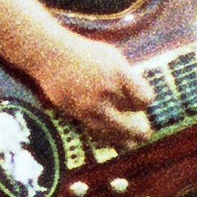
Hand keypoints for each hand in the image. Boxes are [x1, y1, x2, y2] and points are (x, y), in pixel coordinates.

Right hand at [33, 32, 155, 149]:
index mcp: (119, 73)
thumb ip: (126, 75)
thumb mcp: (111, 56)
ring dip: (126, 138)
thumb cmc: (84, 53)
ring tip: (132, 144)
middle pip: (131, 116)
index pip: (143, 98)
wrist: (52, 56)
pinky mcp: (78, 113)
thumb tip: (138, 94)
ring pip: (115, 130)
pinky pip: (97, 131)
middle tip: (145, 134)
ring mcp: (92, 103)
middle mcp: (108, 89)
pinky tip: (113, 140)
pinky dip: (107, 138)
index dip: (145, 103)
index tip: (142, 103)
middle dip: (140, 129)